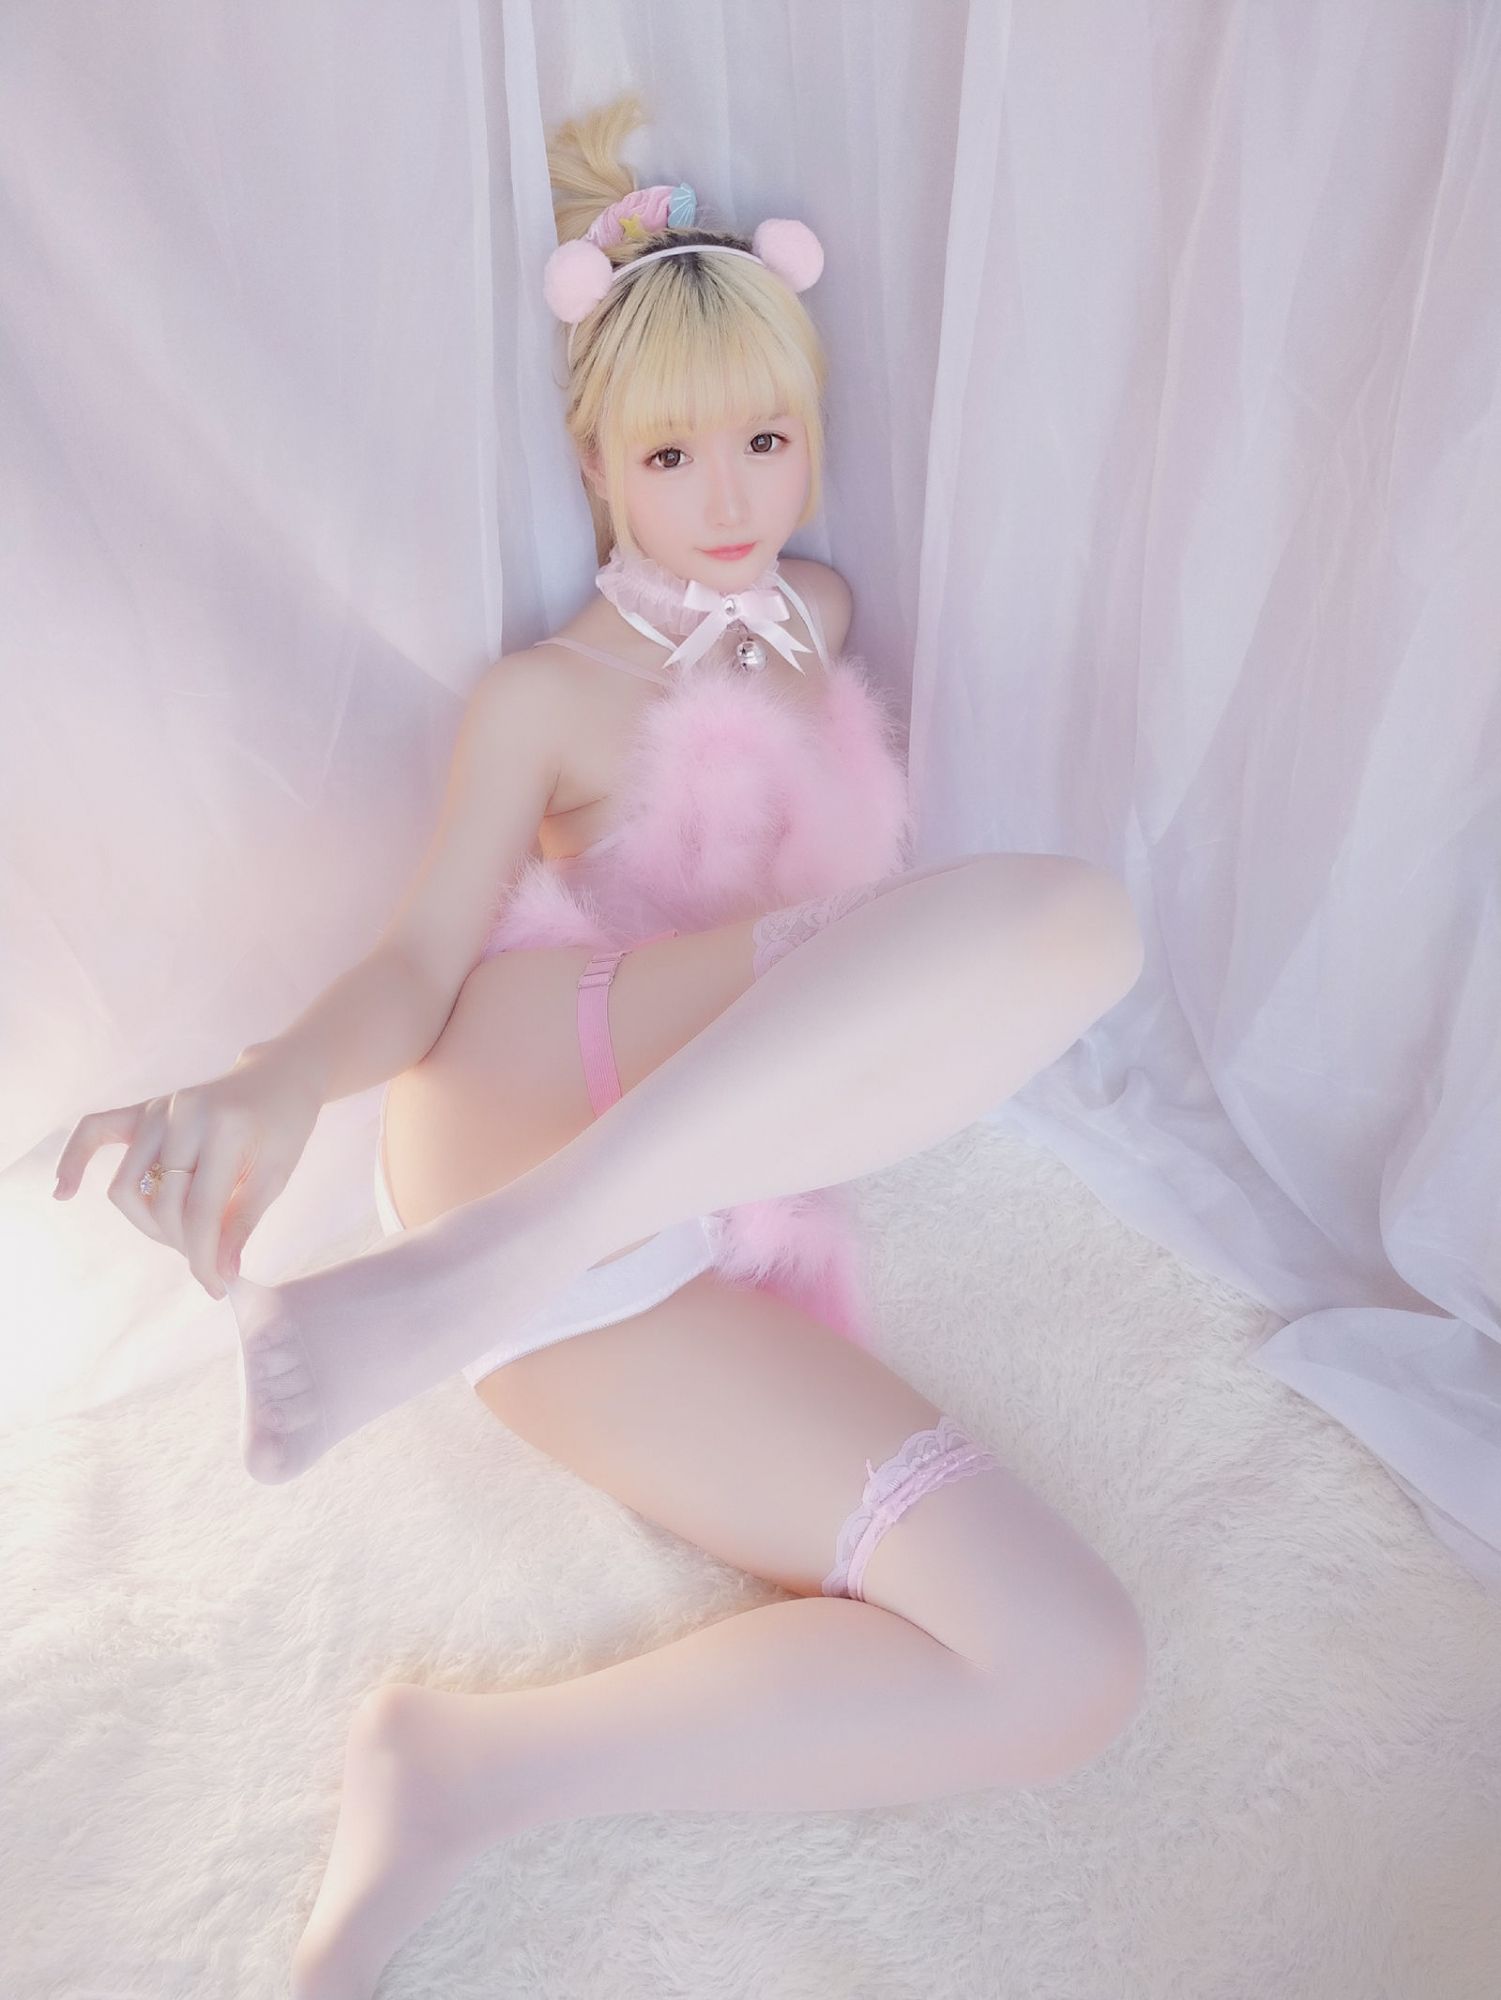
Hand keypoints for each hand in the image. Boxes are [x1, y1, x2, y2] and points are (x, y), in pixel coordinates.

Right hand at [52, 1047, 323, 1300]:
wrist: (279, 1079)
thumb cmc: (282, 1129)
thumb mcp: (275, 1178)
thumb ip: (241, 1225)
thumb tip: (219, 1276)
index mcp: (225, 1130)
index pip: (199, 1212)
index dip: (204, 1259)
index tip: (215, 1288)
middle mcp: (184, 1115)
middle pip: (160, 1204)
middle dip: (183, 1243)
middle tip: (211, 1253)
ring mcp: (159, 1108)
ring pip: (127, 1186)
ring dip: (148, 1223)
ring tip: (182, 1231)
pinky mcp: (143, 1108)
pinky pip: (94, 1131)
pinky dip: (74, 1160)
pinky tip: (64, 1192)